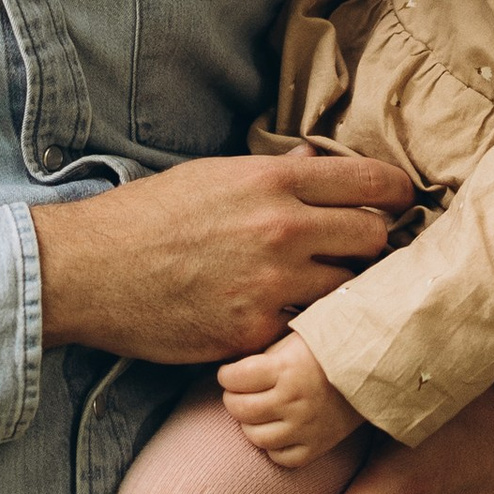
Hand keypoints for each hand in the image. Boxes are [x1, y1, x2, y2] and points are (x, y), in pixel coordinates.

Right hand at [33, 149, 410, 367]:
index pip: (371, 181)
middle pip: (374, 238)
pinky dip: (300, 329)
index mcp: (274, 181)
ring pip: (348, 291)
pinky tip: (285, 322)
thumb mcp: (214, 176)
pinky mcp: (254, 332)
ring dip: (342, 293)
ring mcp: (271, 283)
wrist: (91, 270)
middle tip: (358, 254)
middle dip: (374, 246)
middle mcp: (282, 228)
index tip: (402, 203)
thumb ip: (274, 173)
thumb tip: (317, 161)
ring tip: (324, 292)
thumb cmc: (149, 217)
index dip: (397, 193)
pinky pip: (303, 331)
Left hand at [220, 333, 361, 468]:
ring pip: (255, 437)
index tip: (230, 373)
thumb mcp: (293, 339)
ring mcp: (306, 427)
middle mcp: (294, 401)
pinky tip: (278, 429)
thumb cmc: (328, 348)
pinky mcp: (318, 446)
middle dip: (233, 398)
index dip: (226, 375)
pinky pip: (281, 457)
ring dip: (250, 423)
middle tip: (240, 392)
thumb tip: (233, 372)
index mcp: (287, 369)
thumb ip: (264, 356)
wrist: (373, 368)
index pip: (234, 378)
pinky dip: (274, 446)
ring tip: (258, 411)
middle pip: (239, 409)